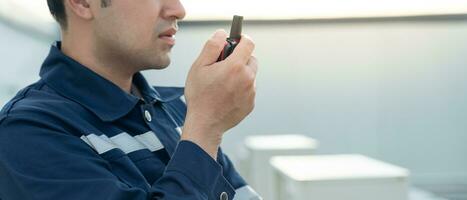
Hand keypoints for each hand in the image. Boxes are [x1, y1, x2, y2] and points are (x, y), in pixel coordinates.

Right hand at [182, 30, 257, 158]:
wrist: (205, 124)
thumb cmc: (199, 96)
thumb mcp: (199, 67)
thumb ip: (212, 46)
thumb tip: (221, 34)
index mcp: (236, 66)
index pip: (249, 43)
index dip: (241, 39)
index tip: (235, 42)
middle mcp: (248, 78)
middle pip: (251, 59)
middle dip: (240, 59)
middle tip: (224, 67)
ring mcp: (251, 92)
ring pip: (250, 75)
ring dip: (240, 75)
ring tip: (223, 84)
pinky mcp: (251, 103)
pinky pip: (249, 89)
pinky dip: (241, 88)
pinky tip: (226, 95)